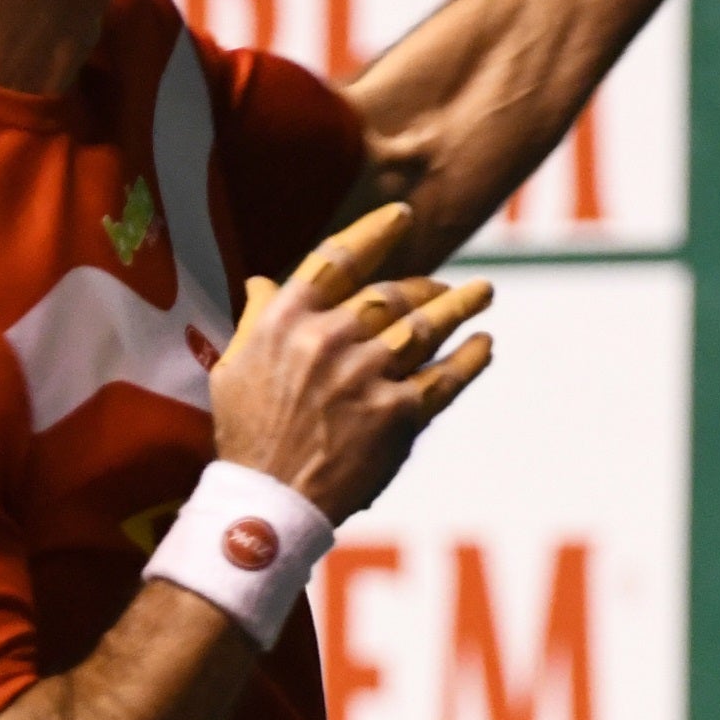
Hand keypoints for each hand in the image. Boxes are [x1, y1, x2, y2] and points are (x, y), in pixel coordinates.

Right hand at [210, 203, 495, 521]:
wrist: (270, 504)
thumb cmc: (248, 435)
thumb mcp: (235, 368)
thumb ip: (258, 320)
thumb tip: (263, 282)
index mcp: (287, 320)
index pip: (338, 258)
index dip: (374, 232)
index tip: (402, 216)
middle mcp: (330, 339)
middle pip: (392, 293)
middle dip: (427, 283)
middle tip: (448, 283)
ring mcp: (367, 375)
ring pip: (426, 327)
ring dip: (460, 308)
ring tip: (483, 295)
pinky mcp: (397, 414)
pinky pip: (444, 377)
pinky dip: (469, 358)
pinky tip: (484, 345)